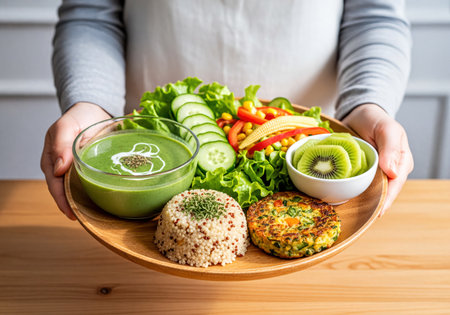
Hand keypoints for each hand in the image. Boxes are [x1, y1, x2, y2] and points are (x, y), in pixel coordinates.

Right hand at [40, 102, 111, 219]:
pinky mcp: (89, 170)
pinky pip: (91, 185)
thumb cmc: (78, 117)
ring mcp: (76, 170)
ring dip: (85, 203)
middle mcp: (62, 169)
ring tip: (97, 217)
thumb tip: (58, 169)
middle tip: (87, 220)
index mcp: (52, 160)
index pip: (55, 186)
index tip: (72, 214)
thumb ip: (61, 144)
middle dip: (74, 207)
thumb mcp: (67, 125)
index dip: (63, 201)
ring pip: (78, 191)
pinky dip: (96, 193)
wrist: (94, 111)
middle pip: (65, 193)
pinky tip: (105, 201)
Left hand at [342, 104, 413, 215]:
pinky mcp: (360, 171)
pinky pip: (357, 183)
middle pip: (383, 192)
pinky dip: (351, 190)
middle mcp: (388, 170)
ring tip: (352, 215)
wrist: (359, 114)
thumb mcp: (387, 129)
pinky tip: (342, 198)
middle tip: (361, 219)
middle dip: (374, 205)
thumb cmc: (377, 120)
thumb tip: (393, 173)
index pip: (395, 185)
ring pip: (370, 190)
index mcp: (401, 162)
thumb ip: (390, 149)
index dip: (387, 199)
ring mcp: (374, 172)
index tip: (378, 213)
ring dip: (362, 201)